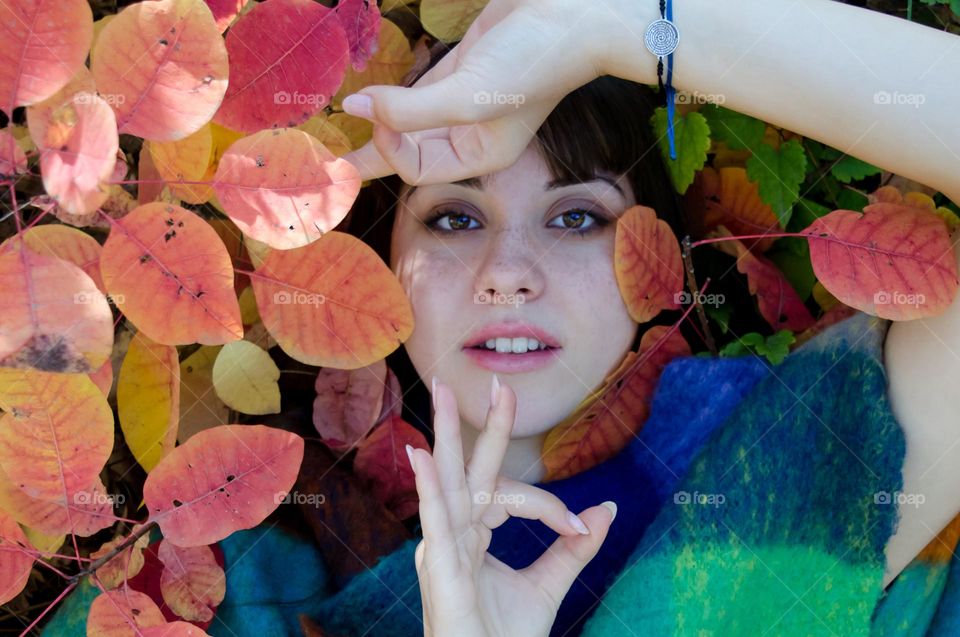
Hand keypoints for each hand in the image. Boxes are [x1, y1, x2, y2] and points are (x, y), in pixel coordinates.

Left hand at [341, 0, 656, 184]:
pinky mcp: (458, 72)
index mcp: (477, 156)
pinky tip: (369, 101)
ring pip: (407, 124)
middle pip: (406, 153)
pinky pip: (415, 94)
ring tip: (336, 147)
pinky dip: (392, 98)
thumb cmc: (530, 65)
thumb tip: (356, 108)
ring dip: (376, 126)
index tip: (379, 111)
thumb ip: (411, 109)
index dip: (389, 143)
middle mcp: (468, 138)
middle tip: (323, 170)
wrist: (571, 17)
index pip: (415, 165)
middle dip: (369, 155)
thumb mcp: (469, 96)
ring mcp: (461, 103)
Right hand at [406, 376, 616, 636]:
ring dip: (447, 435)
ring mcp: (442, 548)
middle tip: (490, 383)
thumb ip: (573, 547)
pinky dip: (428, 487)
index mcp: (473, 533)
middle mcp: (454, 533)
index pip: (510, 496)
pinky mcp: (439, 568)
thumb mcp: (549, 584)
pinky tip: (421, 456)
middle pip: (467, 469)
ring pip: (448, 482)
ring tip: (444, 393)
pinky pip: (435, 521)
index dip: (550, 506)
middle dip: (477, 425)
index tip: (580, 526)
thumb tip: (605, 509)